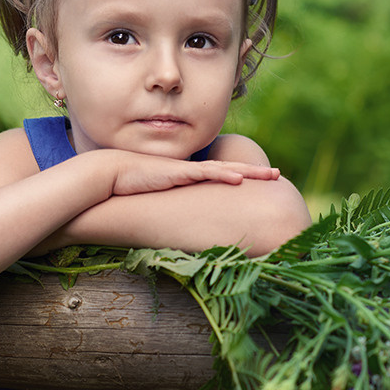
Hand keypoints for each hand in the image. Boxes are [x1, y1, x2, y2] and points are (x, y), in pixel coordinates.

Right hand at [95, 149, 280, 196]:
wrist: (113, 174)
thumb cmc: (134, 186)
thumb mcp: (160, 197)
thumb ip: (173, 203)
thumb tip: (181, 220)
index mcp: (191, 175)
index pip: (223, 174)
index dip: (243, 175)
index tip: (261, 180)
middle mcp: (194, 169)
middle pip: (231, 169)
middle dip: (255, 171)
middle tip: (277, 174)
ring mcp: (188, 169)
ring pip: (225, 169)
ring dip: (248, 172)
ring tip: (270, 174)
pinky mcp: (179, 172)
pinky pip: (205, 173)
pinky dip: (224, 175)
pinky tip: (239, 178)